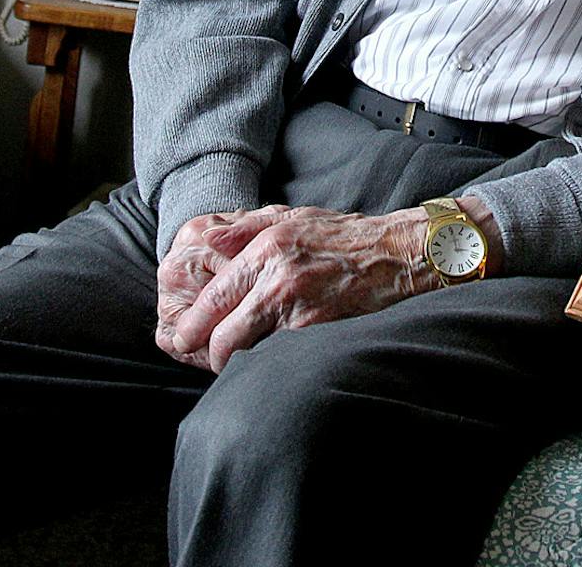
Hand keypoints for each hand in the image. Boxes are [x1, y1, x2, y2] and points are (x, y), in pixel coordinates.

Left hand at [155, 205, 431, 372]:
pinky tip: (261, 362)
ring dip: (228, 361)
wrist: (398, 254)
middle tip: (197, 356)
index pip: (210, 293)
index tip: (183, 336)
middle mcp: (276, 275)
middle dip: (200, 348)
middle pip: (217, 326)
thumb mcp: (291, 218)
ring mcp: (296, 305)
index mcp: (266, 245)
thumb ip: (245, 228)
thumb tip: (205, 240)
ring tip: (228, 363)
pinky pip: (272, 356)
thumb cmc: (342, 237)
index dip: (191, 322)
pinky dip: (261, 363)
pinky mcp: (315, 330)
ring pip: (240, 348)